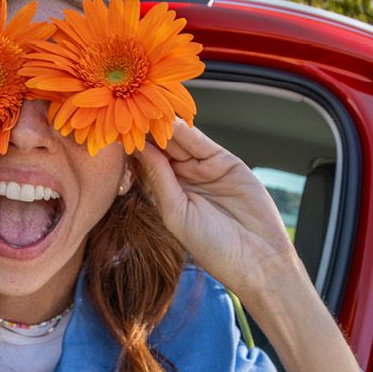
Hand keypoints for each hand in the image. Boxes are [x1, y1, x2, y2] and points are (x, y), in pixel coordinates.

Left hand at [135, 120, 304, 300]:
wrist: (256, 257)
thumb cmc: (213, 246)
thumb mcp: (177, 213)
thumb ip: (160, 180)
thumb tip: (140, 150)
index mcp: (166, 195)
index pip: (146, 166)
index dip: (134, 150)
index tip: (116, 134)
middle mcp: (183, 180)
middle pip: (161, 150)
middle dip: (147, 134)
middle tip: (129, 116)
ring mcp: (203, 170)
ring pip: (180, 143)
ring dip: (164, 129)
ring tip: (147, 114)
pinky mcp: (225, 163)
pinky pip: (202, 144)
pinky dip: (188, 133)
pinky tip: (172, 122)